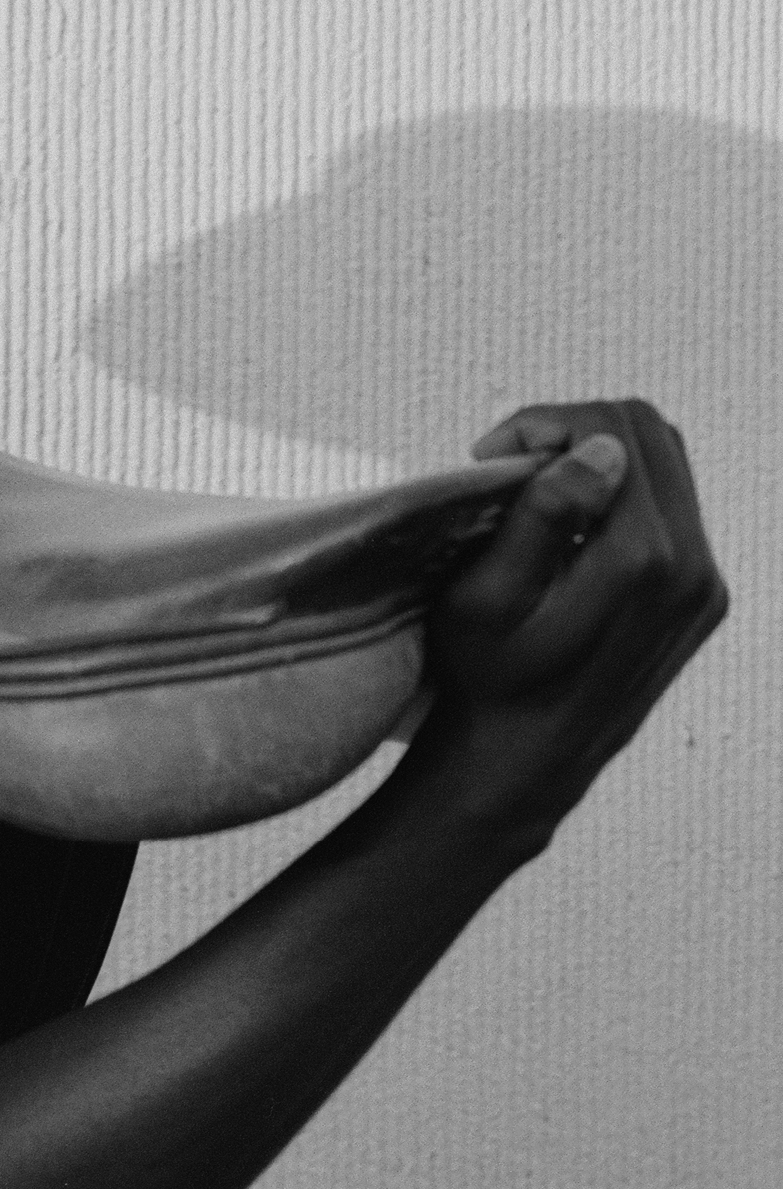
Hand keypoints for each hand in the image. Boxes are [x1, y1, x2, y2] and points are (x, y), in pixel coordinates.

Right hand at [405, 399, 726, 847]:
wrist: (520, 765)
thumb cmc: (486, 684)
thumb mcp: (484, 599)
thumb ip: (540, 516)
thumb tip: (598, 450)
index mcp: (642, 560)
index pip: (614, 429)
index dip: (545, 423)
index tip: (493, 458)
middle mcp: (692, 569)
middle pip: (650, 435)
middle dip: (573, 432)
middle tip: (511, 468)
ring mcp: (705, 587)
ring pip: (666, 469)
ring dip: (598, 462)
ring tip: (537, 498)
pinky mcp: (702, 600)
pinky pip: (674, 514)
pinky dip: (621, 500)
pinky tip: (570, 535)